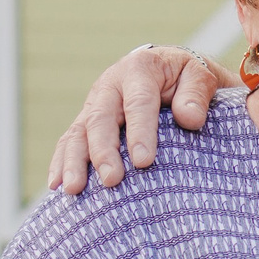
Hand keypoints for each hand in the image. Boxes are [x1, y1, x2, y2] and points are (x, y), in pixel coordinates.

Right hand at [45, 45, 235, 192]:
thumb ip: (196, 95)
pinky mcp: (86, 121)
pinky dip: (61, 163)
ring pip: (78, 132)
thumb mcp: (201, 76)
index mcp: (140, 68)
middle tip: (112, 180)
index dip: (140, 131)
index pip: (139, 102)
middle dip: (104, 151)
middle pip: (101, 118)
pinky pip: (69, 141)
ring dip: (74, 161)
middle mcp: (111, 84)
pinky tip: (58, 186)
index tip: (144, 161)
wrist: (170, 71)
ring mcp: (95, 104)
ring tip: (73, 189)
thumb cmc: (187, 79)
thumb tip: (188, 118)